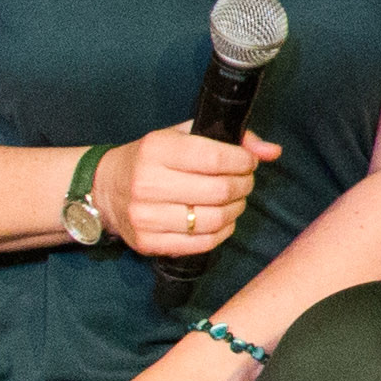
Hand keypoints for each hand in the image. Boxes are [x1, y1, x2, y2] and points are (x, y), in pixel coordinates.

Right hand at [92, 124, 277, 259]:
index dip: (243, 161)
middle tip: (244, 181)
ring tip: (234, 200)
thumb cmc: (153, 159)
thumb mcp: (184, 136)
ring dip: (236, 209)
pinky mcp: (148, 243)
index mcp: (156, 150)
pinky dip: (221, 232)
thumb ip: (232, 139)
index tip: (248, 161)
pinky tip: (220, 219)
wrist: (106, 188)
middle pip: (219, 191)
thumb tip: (273, 151)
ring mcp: (146, 217)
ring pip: (214, 220)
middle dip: (244, 185)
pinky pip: (202, 244)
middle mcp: (147, 183)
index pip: (216, 158)